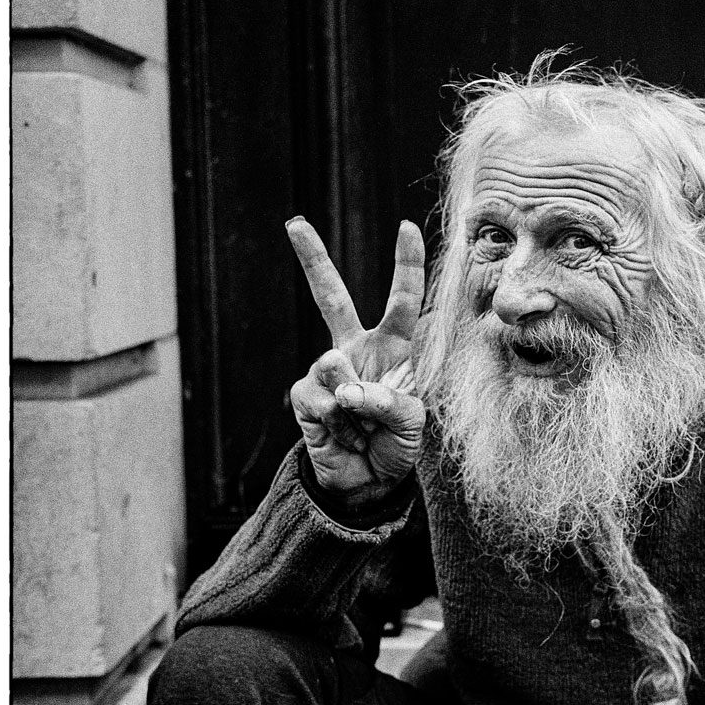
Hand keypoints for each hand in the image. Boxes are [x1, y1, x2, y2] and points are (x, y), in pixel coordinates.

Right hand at [286, 217, 426, 505]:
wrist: (367, 482)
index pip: (402, 300)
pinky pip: (318, 398)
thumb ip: (390, 403)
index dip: (405, 264)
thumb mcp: (412, 424)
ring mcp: (326, 370)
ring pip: (334, 366)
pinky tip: (343, 435)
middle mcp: (357, 350)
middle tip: (293, 222)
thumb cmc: (396, 444)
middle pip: (331, 296)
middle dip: (312, 258)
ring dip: (355, 403)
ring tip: (363, 426)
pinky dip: (336, 421)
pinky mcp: (303, 395)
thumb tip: (347, 390)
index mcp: (394, 347)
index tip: (406, 226)